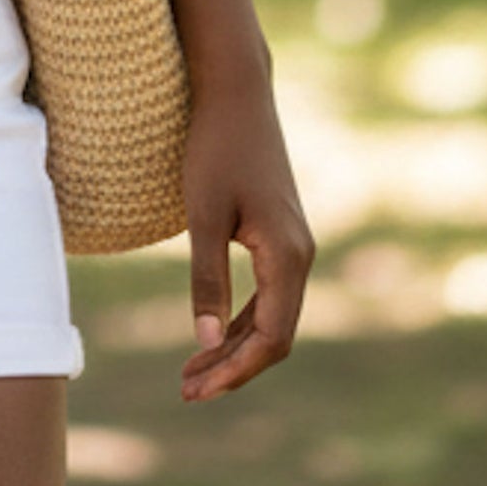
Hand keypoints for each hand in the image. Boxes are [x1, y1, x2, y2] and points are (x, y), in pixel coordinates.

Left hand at [179, 72, 315, 404]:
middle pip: (273, 335)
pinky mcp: (278, 236)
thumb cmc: (215, 148)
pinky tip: (210, 334)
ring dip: (232, 346)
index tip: (197, 388)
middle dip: (232, 366)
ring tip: (191, 374)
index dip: (235, 369)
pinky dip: (238, 319)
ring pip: (269, 317)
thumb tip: (203, 342)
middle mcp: (300, 257)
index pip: (270, 337)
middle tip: (186, 391)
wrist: (236, 94)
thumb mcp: (203, 214)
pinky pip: (266, 295)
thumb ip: (206, 278)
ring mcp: (292, 247)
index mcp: (288, 256)